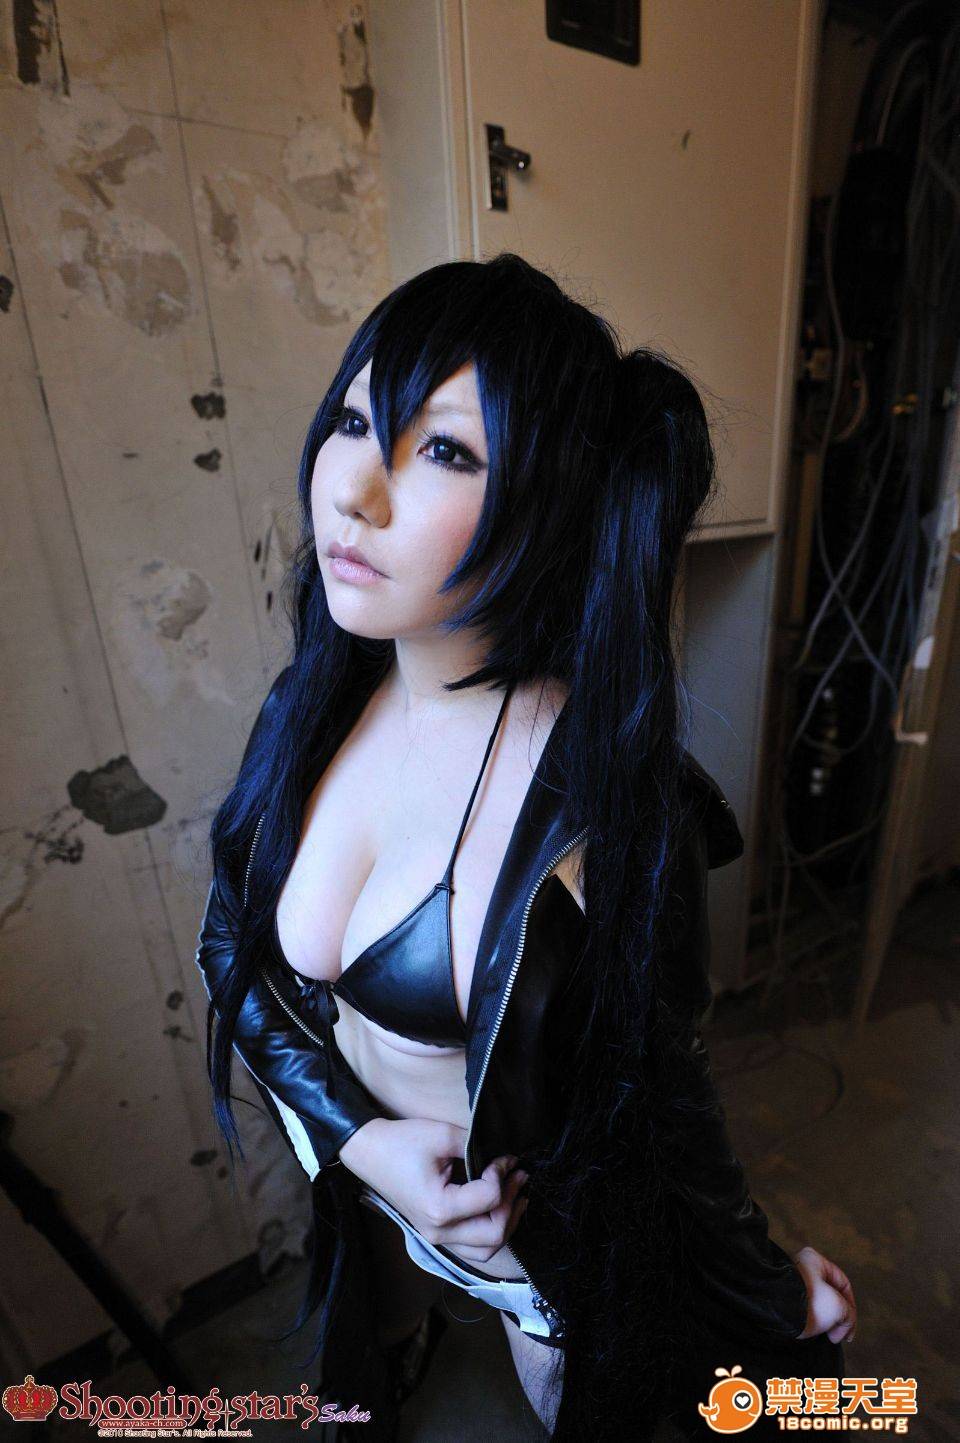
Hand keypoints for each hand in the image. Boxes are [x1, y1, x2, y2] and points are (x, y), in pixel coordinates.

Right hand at [338, 1117, 528, 1263]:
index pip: (489, 1199)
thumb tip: (504, 1157)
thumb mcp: (442, 1134)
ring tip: (518, 1197)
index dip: (503, 1174)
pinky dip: (491, 1231)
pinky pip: (472, 1247)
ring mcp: (436, 1237)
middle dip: (512, 1204)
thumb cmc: (401, 1142)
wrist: (369, 1152)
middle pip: (493, 1235)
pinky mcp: (436, 1233)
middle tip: (519, 1176)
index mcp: (439, 1208)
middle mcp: (439, 1232)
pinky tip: (500, 1209)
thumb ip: (475, 1146)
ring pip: (485, 1250)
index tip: (505, 1157)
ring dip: (507, 1224)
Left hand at [791, 1245, 856, 1342]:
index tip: (849, 1328)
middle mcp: (802, 1267)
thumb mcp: (838, 1307)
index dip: (852, 1307)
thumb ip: (848, 1314)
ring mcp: (792, 1283)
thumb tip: (843, 1327)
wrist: (775, 1310)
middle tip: (838, 1335)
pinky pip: (803, 1309)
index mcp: (815, 1260)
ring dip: (826, 1321)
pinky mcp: (783, 1298)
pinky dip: (812, 1321)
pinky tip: (814, 1332)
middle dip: (838, 1316)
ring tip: (827, 1336)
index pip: (843, 1284)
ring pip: (818, 1304)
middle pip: (830, 1295)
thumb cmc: (807, 1302)